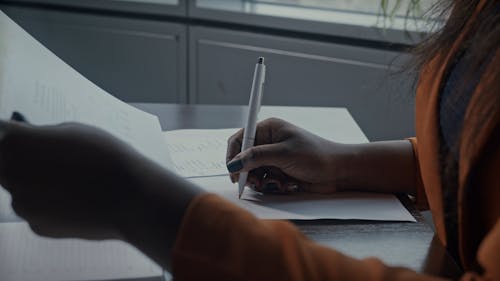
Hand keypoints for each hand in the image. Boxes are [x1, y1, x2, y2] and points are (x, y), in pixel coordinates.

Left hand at [0, 117, 199, 249]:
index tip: (22, 133)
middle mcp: (10, 175)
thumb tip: (32, 142)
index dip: (14, 133)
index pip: (0, 133)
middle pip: (6, 164)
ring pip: (23, 189)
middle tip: (53, 157)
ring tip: (73, 180)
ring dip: (39, 183)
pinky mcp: (37, 226)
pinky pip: (38, 210)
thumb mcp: (74, 131)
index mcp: (15, 144)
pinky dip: (51, 204)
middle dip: (24, 158)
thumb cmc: (107, 158)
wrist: (131, 198)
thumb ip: (43, 135)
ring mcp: (22, 204)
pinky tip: (77, 199)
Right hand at [226, 118, 349, 193]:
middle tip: (254, 183)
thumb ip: (257, 157)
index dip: (233, 155)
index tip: (233, 171)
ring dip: (262, 181)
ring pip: (252, 173)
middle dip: (248, 173)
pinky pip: (264, 181)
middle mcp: (268, 142)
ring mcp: (273, 158)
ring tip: (276, 183)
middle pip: (243, 159)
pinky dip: (271, 185)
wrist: (338, 172)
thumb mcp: (284, 153)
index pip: (240, 139)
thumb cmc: (315, 156)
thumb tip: (234, 163)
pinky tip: (285, 184)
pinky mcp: (278, 172)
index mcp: (268, 129)